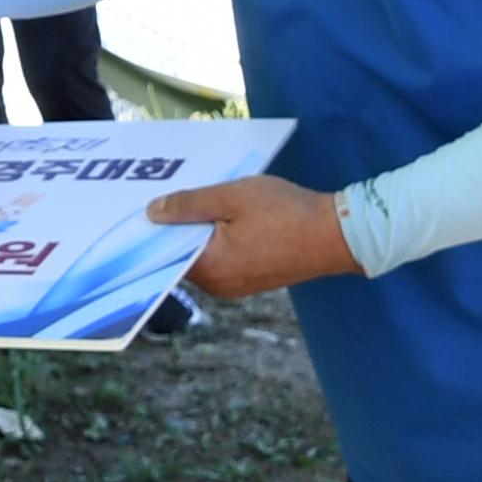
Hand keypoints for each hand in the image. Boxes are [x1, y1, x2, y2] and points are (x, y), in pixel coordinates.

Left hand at [147, 174, 358, 300]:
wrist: (337, 235)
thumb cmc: (285, 212)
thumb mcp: (232, 196)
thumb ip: (190, 204)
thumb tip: (152, 213)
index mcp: (210, 268)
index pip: (165, 252)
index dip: (155, 228)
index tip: (144, 206)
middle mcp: (219, 286)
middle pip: (184, 255)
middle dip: (178, 227)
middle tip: (172, 194)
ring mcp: (237, 286)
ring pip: (205, 256)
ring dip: (201, 232)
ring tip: (201, 200)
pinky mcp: (253, 280)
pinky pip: (224, 260)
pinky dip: (219, 240)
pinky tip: (226, 216)